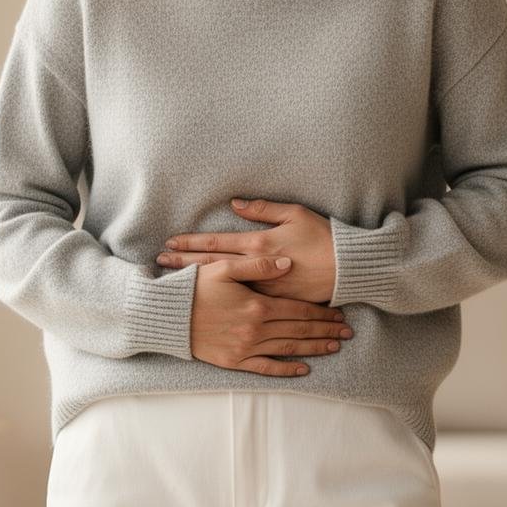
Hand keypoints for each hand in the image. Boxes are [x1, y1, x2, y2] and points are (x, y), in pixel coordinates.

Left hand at [156, 198, 336, 303]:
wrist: (346, 268)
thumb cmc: (322, 238)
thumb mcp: (294, 214)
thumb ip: (264, 209)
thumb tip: (235, 204)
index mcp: (259, 244)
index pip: (216, 244)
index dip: (191, 243)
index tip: (169, 243)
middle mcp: (256, 268)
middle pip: (212, 266)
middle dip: (184, 264)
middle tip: (160, 263)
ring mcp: (263, 288)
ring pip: (223, 286)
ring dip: (198, 284)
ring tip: (174, 284)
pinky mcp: (274, 303)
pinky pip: (243, 302)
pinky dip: (223, 301)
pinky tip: (208, 302)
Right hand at [188, 255, 352, 377]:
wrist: (167, 316)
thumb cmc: (195, 287)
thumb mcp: (224, 267)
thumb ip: (258, 264)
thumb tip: (288, 263)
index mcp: (257, 305)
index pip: (298, 310)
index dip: (321, 312)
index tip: (339, 313)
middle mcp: (256, 329)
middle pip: (299, 330)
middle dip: (325, 331)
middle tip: (347, 332)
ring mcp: (246, 348)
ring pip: (288, 349)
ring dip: (313, 348)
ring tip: (334, 347)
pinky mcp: (235, 361)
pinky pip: (266, 368)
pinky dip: (286, 369)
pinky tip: (304, 369)